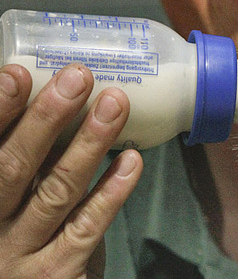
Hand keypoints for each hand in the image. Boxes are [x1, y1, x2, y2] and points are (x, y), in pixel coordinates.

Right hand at [0, 63, 142, 277]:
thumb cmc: (17, 239)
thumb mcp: (8, 200)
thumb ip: (21, 160)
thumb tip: (49, 99)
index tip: (17, 73)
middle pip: (14, 167)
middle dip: (46, 118)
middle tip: (77, 77)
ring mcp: (23, 254)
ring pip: (57, 192)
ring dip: (89, 144)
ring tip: (114, 104)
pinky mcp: (59, 272)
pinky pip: (87, 227)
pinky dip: (111, 192)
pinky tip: (131, 161)